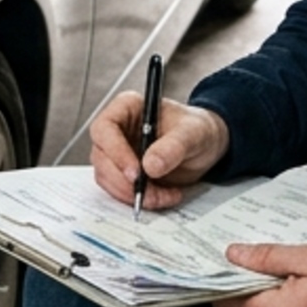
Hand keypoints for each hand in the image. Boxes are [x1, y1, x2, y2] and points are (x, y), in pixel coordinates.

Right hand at [88, 93, 228, 210]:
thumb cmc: (198, 129)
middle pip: (101, 157)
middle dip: (124, 181)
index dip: (115, 151)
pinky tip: (161, 197)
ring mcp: (116, 153)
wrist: (205, 146)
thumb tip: (151, 166)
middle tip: (149, 192)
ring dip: (131, 193)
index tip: (136, 172)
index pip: (105, 128)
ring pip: (106, 177)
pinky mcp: (122, 173)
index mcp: (128, 108)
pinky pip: (117, 190)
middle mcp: (117, 130)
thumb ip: (173, 146)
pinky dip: (136, 199)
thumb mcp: (193, 133)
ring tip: (163, 196)